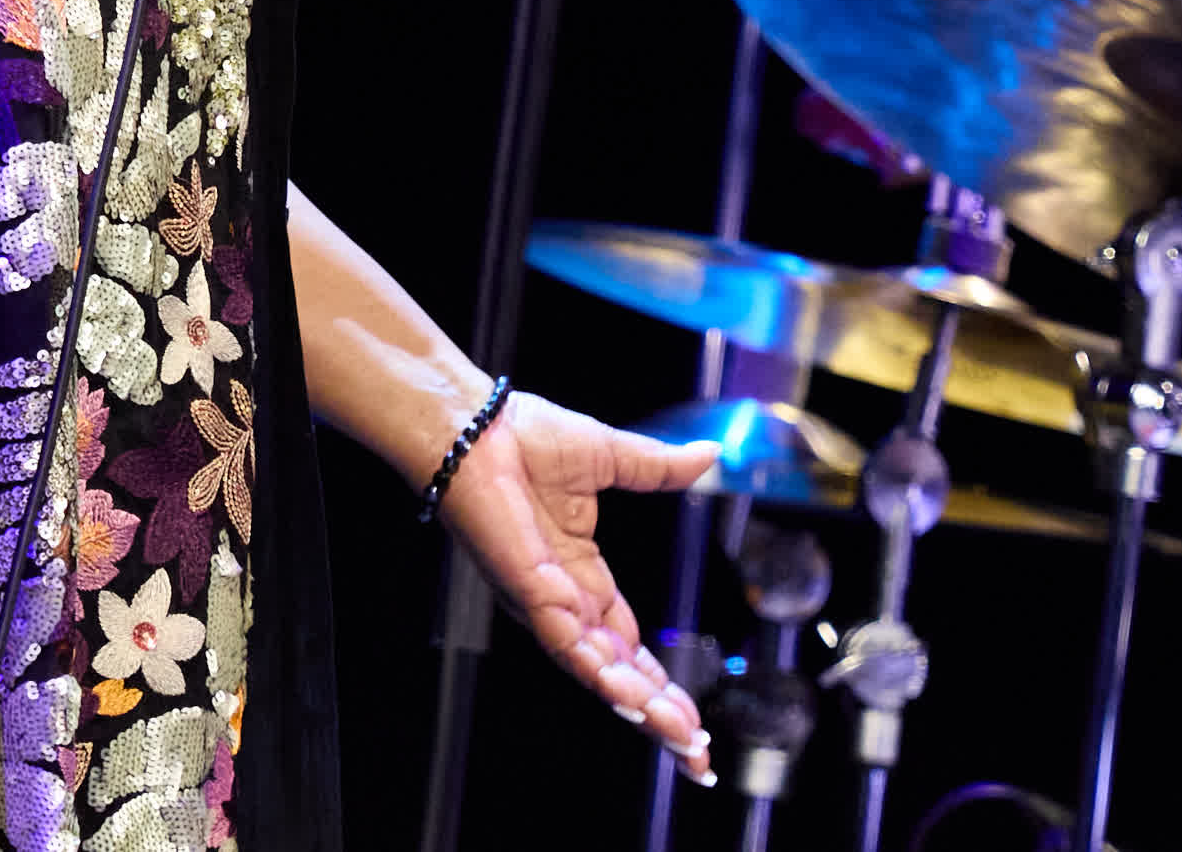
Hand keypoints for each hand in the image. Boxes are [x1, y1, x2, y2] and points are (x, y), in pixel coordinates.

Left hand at [436, 391, 722, 785]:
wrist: (472, 425)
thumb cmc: (522, 435)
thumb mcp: (609, 457)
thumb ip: (659, 468)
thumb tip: (709, 457)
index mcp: (582, 576)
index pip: (629, 646)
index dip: (661, 684)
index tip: (695, 722)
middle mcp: (563, 600)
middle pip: (619, 673)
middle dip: (659, 715)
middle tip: (699, 757)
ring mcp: (543, 603)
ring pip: (597, 672)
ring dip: (639, 705)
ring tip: (681, 740)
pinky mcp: (527, 593)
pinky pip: (567, 645)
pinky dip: (599, 672)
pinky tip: (632, 698)